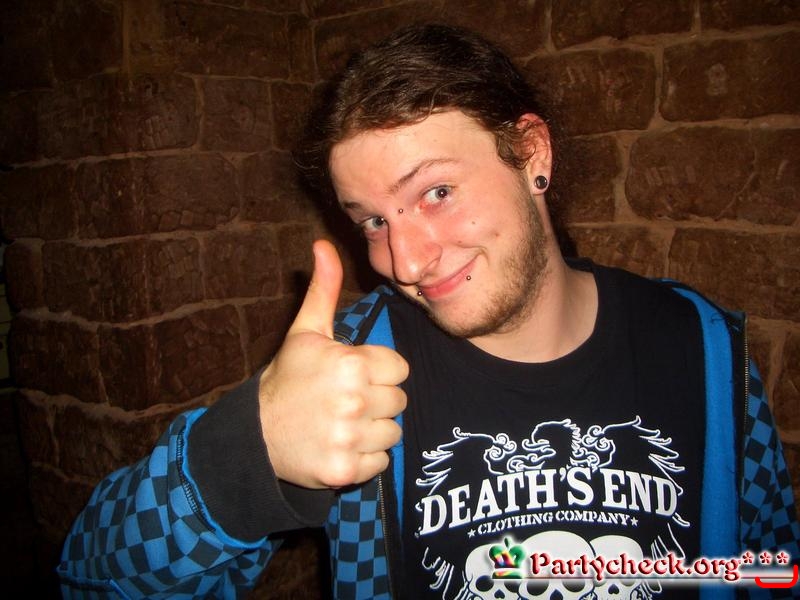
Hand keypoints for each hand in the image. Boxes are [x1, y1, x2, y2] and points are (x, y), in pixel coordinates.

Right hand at [259, 239, 407, 488]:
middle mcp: (353, 402)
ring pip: (392, 433)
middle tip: (346, 400)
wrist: (256, 432)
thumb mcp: (305, 331)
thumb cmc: (288, 377)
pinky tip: (341, 445)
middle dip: (378, 401)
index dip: (380, 372)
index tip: (355, 375)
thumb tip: (322, 244)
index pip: (399, 369)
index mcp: (351, 364)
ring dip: (373, 431)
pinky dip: (365, 458)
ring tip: (343, 423)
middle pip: (399, 401)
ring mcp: (348, 439)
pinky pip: (381, 462)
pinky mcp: (345, 470)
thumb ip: (324, 289)